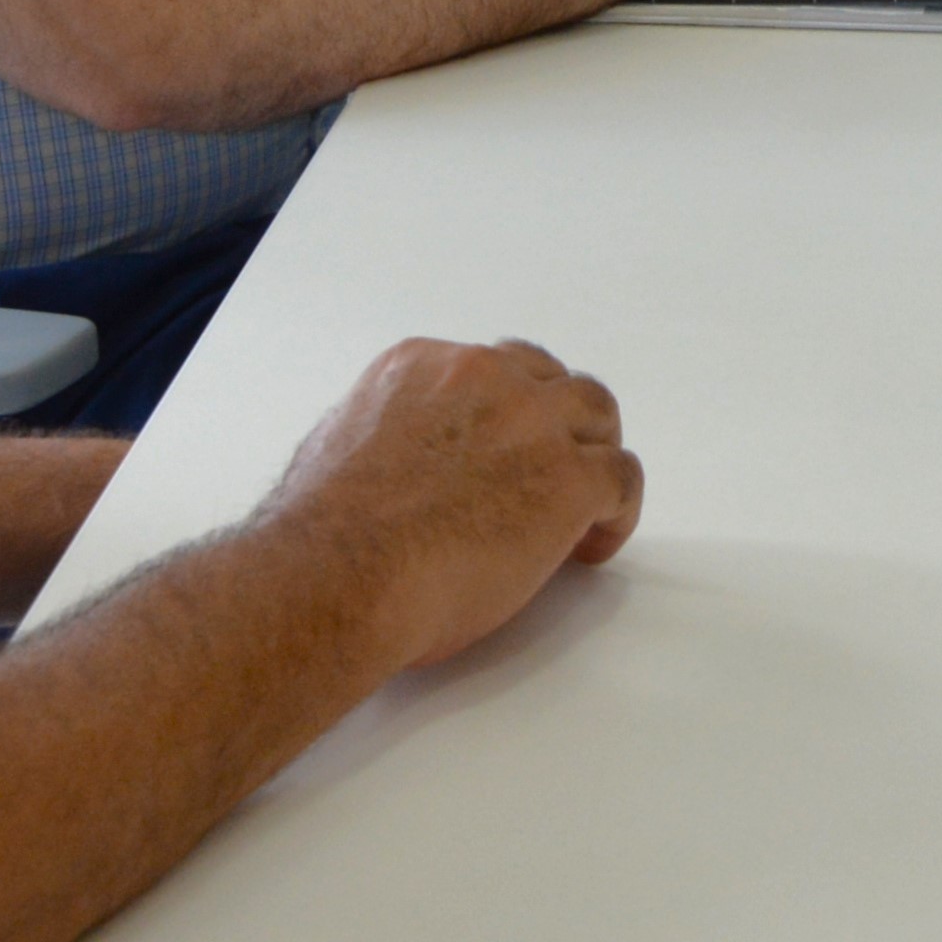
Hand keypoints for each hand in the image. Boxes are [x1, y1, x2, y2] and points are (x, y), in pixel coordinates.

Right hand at [266, 334, 644, 679]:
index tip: (501, 452)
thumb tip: (392, 457)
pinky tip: (591, 547)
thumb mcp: (334, 448)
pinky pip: (621, 480)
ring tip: (584, 505)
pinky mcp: (569, 479)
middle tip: (552, 471)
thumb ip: (380, 433)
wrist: (339, 575)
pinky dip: (616, 512)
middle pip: (550, 381)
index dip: (505, 412)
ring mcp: (533, 424)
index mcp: (421, 367)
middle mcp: (483, 377)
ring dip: (593, 454)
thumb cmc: (320, 538)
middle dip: (557, 422)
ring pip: (596, 414)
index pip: (488, 369)